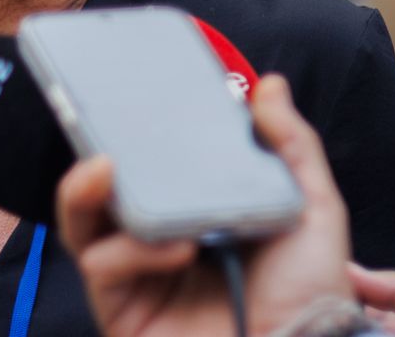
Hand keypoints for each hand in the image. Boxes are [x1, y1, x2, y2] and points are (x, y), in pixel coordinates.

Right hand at [55, 74, 354, 336]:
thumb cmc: (311, 295)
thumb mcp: (312, 209)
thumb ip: (292, 145)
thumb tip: (270, 84)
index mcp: (197, 214)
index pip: (150, 168)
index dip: (132, 136)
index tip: (128, 99)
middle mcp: (160, 242)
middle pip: (103, 192)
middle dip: (89, 156)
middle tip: (98, 128)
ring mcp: (137, 277)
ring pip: (82, 225)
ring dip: (87, 193)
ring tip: (107, 171)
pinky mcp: (120, 308)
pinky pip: (101, 265)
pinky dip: (132, 251)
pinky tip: (176, 249)